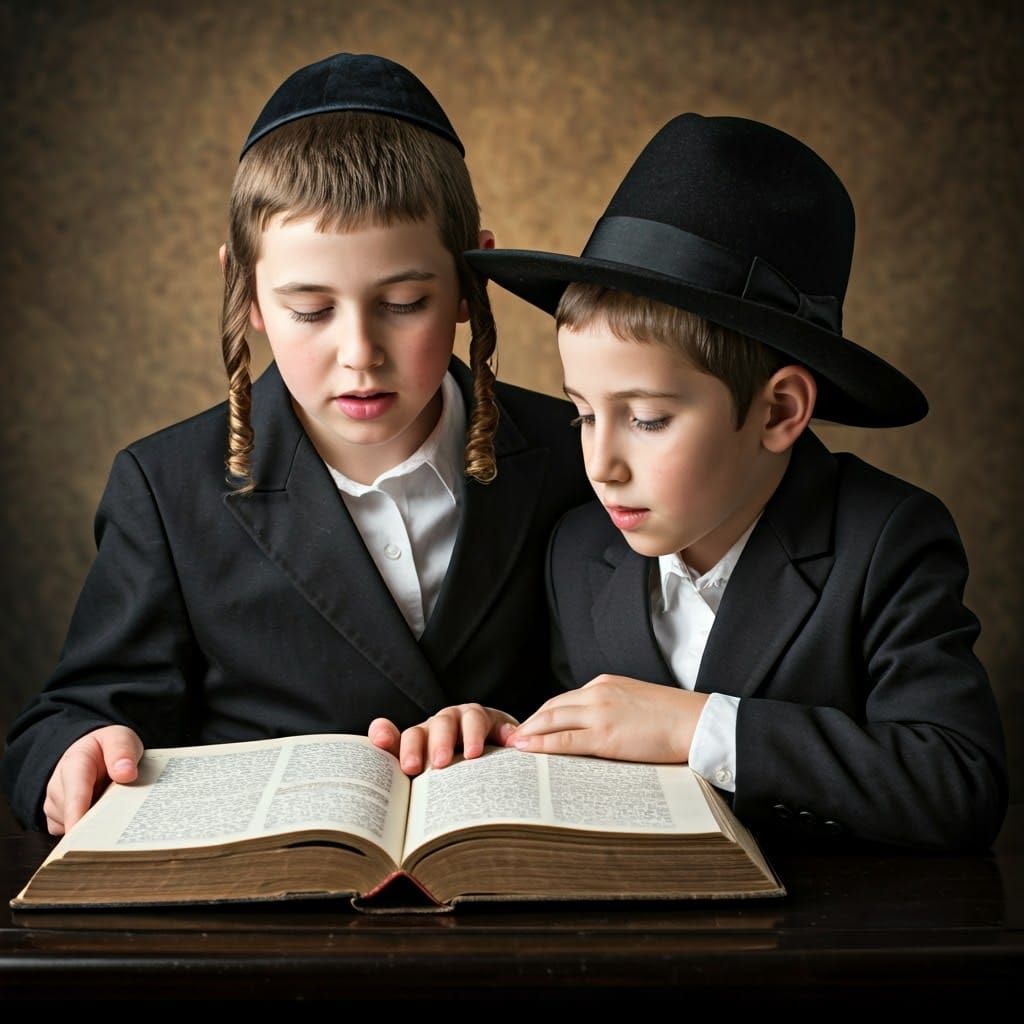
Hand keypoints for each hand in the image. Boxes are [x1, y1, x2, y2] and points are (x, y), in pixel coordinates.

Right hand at [43, 725, 143, 835]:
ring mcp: (56, 806)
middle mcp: (58, 787)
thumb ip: (122, 751)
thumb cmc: (106, 747)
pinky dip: (90, 830)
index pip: (75, 793)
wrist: (94, 752)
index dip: (77, 813)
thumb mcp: (120, 738)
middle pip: (76, 815)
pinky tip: (102, 814)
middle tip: (124, 815)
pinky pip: (72, 834)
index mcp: (74, 764)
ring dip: (97, 822)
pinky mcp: (58, 820)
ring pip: (75, 826)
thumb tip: (126, 774)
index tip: (82, 830)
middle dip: (99, 820)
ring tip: (113, 802)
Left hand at [368, 705, 518, 775]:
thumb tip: (393, 823)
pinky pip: (501, 724)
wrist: (485, 752)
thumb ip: (407, 790)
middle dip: (436, 743)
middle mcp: (443, 725)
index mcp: (422, 737)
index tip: (405, 765)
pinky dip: (505, 732)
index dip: (399, 743)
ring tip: (473, 754)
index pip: (407, 737)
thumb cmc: (450, 772)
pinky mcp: (497, 722)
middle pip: (437, 726)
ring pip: (468, 718)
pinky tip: (509, 744)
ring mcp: (470, 719)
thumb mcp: (427, 780)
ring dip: (470, 735)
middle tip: (438, 765)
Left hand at [508, 675, 707, 762]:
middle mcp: (597, 693)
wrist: (694, 722)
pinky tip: (528, 750)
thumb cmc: (671, 717)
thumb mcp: (634, 701)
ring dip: (528, 733)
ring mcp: (599, 713)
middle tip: (510, 737)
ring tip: (512, 746)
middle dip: (528, 723)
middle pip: (551, 708)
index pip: (563, 699)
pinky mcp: (604, 735)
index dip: (541, 715)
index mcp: (604, 683)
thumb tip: (595, 727)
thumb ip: (611, 707)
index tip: (527, 727)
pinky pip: (564, 741)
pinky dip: (541, 745)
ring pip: (552, 721)